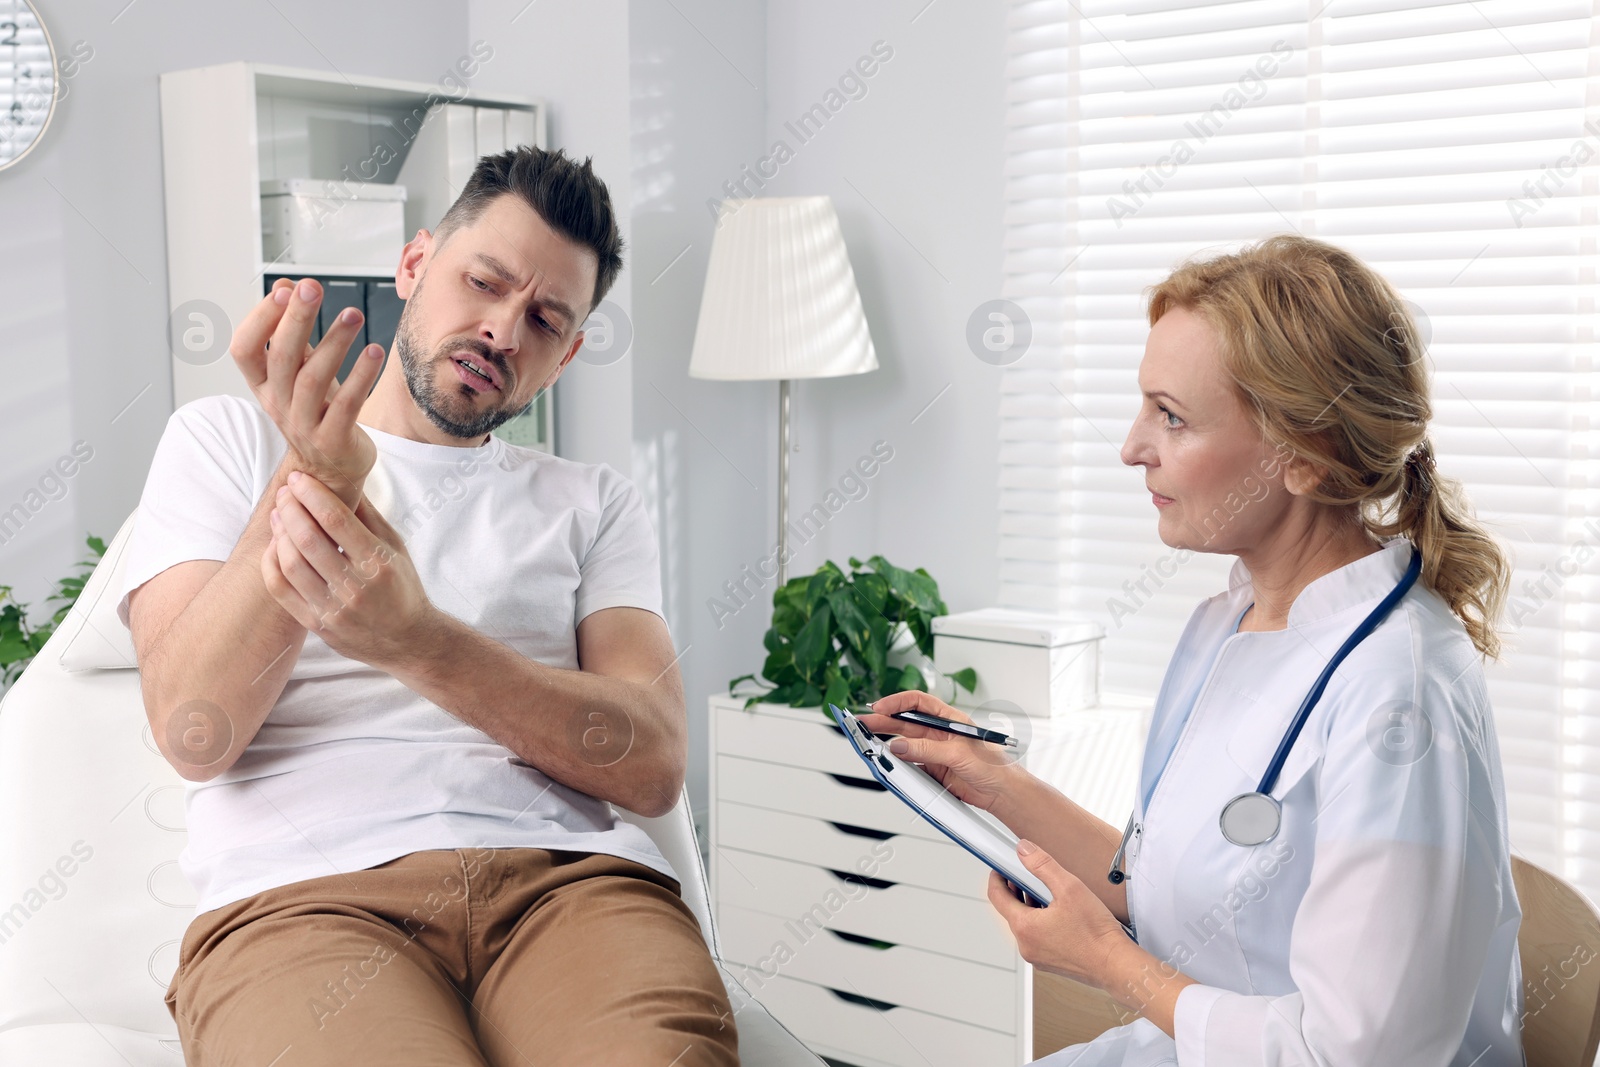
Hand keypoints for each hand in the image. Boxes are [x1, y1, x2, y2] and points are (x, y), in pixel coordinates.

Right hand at [232, 277, 383, 504]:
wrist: (331, 471)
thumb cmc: (317, 412)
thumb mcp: (298, 372)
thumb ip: (290, 332)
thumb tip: (285, 285)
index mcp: (263, 385)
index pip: (244, 350)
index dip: (259, 320)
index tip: (285, 290)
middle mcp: (278, 404)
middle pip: (280, 357)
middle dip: (296, 319)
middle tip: (313, 288)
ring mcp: (305, 425)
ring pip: (313, 379)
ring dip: (333, 342)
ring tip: (353, 315)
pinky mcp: (334, 439)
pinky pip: (347, 404)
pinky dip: (361, 376)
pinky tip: (374, 352)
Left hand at [262, 470, 433, 666]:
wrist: (407, 639)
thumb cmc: (402, 586)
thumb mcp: (396, 547)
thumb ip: (368, 515)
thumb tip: (342, 480)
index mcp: (378, 562)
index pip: (336, 519)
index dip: (312, 494)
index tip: (298, 478)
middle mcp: (355, 587)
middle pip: (308, 539)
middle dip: (290, 508)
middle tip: (285, 492)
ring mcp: (333, 609)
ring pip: (291, 563)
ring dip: (279, 532)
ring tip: (278, 515)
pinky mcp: (316, 625)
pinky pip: (281, 590)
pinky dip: (271, 563)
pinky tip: (274, 546)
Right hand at [856, 690, 1028, 815]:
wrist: (1001, 792)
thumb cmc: (994, 766)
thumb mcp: (958, 754)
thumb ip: (927, 749)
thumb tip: (900, 746)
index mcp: (949, 719)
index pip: (918, 702)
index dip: (897, 702)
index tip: (879, 707)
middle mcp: (939, 732)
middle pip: (905, 722)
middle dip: (883, 720)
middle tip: (863, 723)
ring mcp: (935, 750)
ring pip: (904, 742)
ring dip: (887, 740)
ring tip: (868, 739)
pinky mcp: (932, 769)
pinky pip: (909, 762)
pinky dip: (896, 761)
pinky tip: (887, 759)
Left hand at [987, 838, 1128, 989]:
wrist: (1116, 965)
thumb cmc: (1096, 934)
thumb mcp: (1069, 888)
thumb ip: (1042, 865)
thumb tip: (1024, 850)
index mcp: (1024, 927)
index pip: (997, 897)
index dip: (997, 877)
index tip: (1000, 868)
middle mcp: (1026, 945)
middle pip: (1011, 910)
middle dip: (1016, 890)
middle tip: (1028, 875)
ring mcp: (1038, 956)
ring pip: (1026, 924)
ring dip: (1031, 905)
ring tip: (1049, 891)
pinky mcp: (1051, 962)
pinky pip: (1038, 937)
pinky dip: (1042, 921)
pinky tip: (1060, 912)